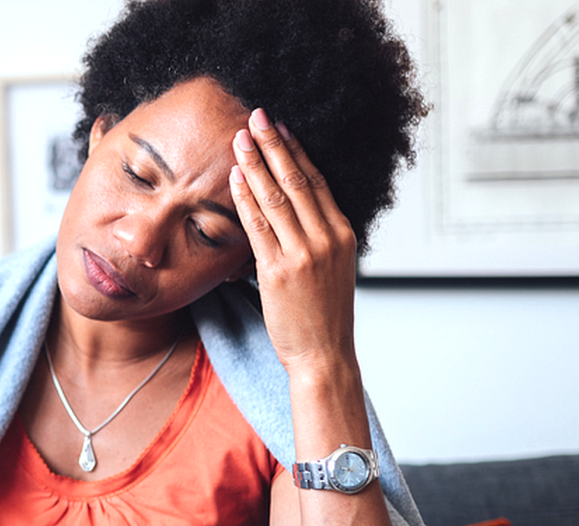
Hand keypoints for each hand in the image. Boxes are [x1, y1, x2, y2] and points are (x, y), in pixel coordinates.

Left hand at [229, 108, 358, 375]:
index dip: (297, 152)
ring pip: (276, 198)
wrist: (323, 355)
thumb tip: (298, 211)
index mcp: (343, 235)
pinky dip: (245, 198)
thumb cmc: (324, 316)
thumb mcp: (333, 270)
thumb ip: (319, 238)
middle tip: (257, 117)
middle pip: (297, 181)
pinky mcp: (278, 271)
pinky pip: (259, 226)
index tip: (281, 128)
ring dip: (255, 164)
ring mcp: (303, 254)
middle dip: (274, 145)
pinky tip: (235, 178)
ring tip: (240, 139)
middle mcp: (326, 239)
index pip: (317, 182)